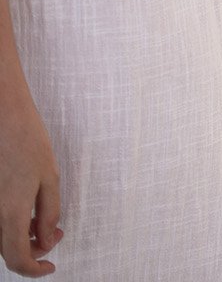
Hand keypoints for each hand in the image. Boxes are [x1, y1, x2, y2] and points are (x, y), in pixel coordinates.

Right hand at [0, 93, 61, 276]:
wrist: (1, 115)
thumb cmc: (26, 140)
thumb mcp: (49, 177)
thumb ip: (49, 213)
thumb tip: (47, 241)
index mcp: (10, 212)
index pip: (16, 258)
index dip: (34, 269)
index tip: (50, 267)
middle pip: (7, 250)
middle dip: (33, 248)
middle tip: (56, 232)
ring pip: (0, 236)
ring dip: (21, 236)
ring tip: (43, 218)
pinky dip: (10, 222)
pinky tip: (26, 207)